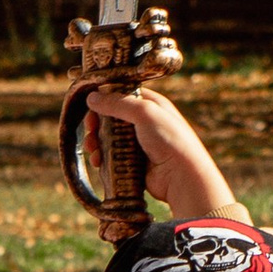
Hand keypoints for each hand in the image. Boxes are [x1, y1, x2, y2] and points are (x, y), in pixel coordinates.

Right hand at [87, 86, 244, 224]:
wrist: (181, 176)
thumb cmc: (169, 140)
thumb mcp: (144, 113)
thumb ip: (117, 103)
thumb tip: (91, 97)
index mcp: (150, 104)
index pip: (121, 95)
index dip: (104, 99)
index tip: (90, 106)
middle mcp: (144, 122)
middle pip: (111, 117)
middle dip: (96, 123)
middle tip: (90, 130)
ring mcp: (138, 143)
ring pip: (108, 138)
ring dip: (96, 142)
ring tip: (92, 148)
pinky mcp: (133, 162)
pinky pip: (112, 157)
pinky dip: (102, 158)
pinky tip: (97, 162)